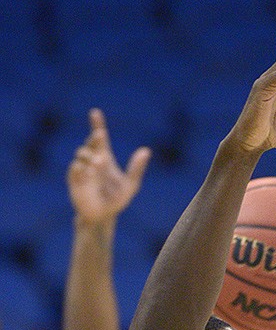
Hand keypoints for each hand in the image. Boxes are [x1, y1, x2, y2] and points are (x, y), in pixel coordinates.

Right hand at [67, 108, 150, 224]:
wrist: (102, 217)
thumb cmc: (116, 200)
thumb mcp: (130, 185)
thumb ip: (137, 169)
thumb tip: (146, 151)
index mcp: (104, 158)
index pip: (99, 139)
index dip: (97, 124)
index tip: (95, 112)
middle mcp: (92, 161)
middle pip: (90, 144)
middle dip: (94, 138)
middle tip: (100, 134)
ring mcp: (82, 170)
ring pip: (81, 155)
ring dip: (89, 156)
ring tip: (98, 163)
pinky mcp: (74, 181)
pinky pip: (75, 170)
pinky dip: (80, 169)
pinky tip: (87, 170)